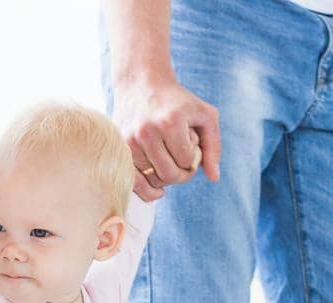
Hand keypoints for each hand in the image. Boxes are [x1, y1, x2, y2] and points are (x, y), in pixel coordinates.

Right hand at [111, 76, 220, 200]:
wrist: (141, 83)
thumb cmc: (178, 101)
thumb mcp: (204, 116)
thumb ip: (213, 146)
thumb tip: (214, 178)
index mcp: (170, 122)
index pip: (187, 162)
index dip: (193, 159)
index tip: (191, 146)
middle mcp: (147, 131)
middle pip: (169, 175)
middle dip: (181, 173)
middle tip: (181, 160)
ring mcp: (130, 140)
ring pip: (153, 179)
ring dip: (164, 176)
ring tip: (167, 159)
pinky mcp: (119, 147)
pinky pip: (133, 182)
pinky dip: (147, 190)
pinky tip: (157, 190)